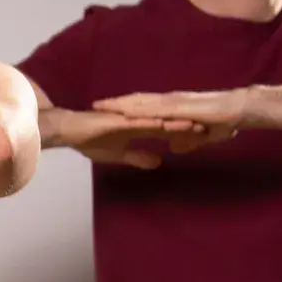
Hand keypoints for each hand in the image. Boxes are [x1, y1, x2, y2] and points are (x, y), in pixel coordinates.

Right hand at [41, 108, 212, 169]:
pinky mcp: (116, 120)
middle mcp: (138, 121)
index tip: (207, 135)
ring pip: (157, 121)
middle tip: (212, 127)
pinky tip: (164, 126)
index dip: (186, 133)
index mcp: (139, 128)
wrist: (69, 131)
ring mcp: (128, 119)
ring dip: (175, 124)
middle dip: (189, 125)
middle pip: (169, 123)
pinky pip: (135, 123)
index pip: (168, 131)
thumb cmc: (90, 140)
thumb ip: (138, 157)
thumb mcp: (119, 154)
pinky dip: (150, 124)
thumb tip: (158, 162)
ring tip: (196, 126)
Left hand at [90, 88, 252, 144]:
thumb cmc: (225, 121)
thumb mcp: (201, 135)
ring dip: (122, 104)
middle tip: (96, 105)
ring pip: (142, 102)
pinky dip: (140, 110)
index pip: (145, 105)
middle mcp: (171, 101)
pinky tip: (125, 113)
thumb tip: (173, 147)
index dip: (127, 107)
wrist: (240, 111)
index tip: (109, 110)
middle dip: (117, 103)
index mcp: (174, 106)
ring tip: (102, 106)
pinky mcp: (180, 107)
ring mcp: (175, 102)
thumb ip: (186, 139)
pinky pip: (155, 109)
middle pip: (138, 101)